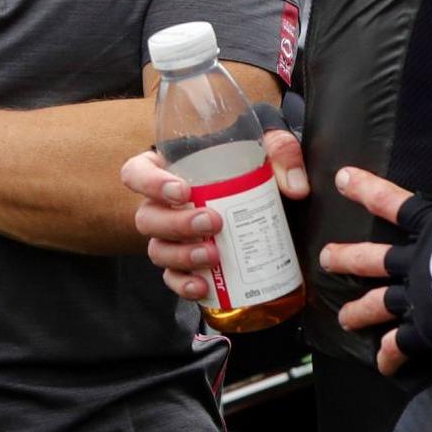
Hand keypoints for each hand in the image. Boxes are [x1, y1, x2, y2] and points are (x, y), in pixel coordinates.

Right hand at [125, 129, 308, 303]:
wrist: (265, 198)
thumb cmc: (249, 164)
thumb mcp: (264, 145)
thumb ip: (280, 152)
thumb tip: (295, 187)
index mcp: (166, 170)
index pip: (136, 174)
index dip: (150, 184)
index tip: (183, 191)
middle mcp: (161, 205)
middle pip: (146, 218)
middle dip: (176, 224)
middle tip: (212, 222)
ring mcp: (170, 237)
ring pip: (157, 250)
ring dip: (181, 255)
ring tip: (212, 255)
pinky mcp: (185, 262)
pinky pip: (172, 277)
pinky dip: (184, 284)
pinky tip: (203, 286)